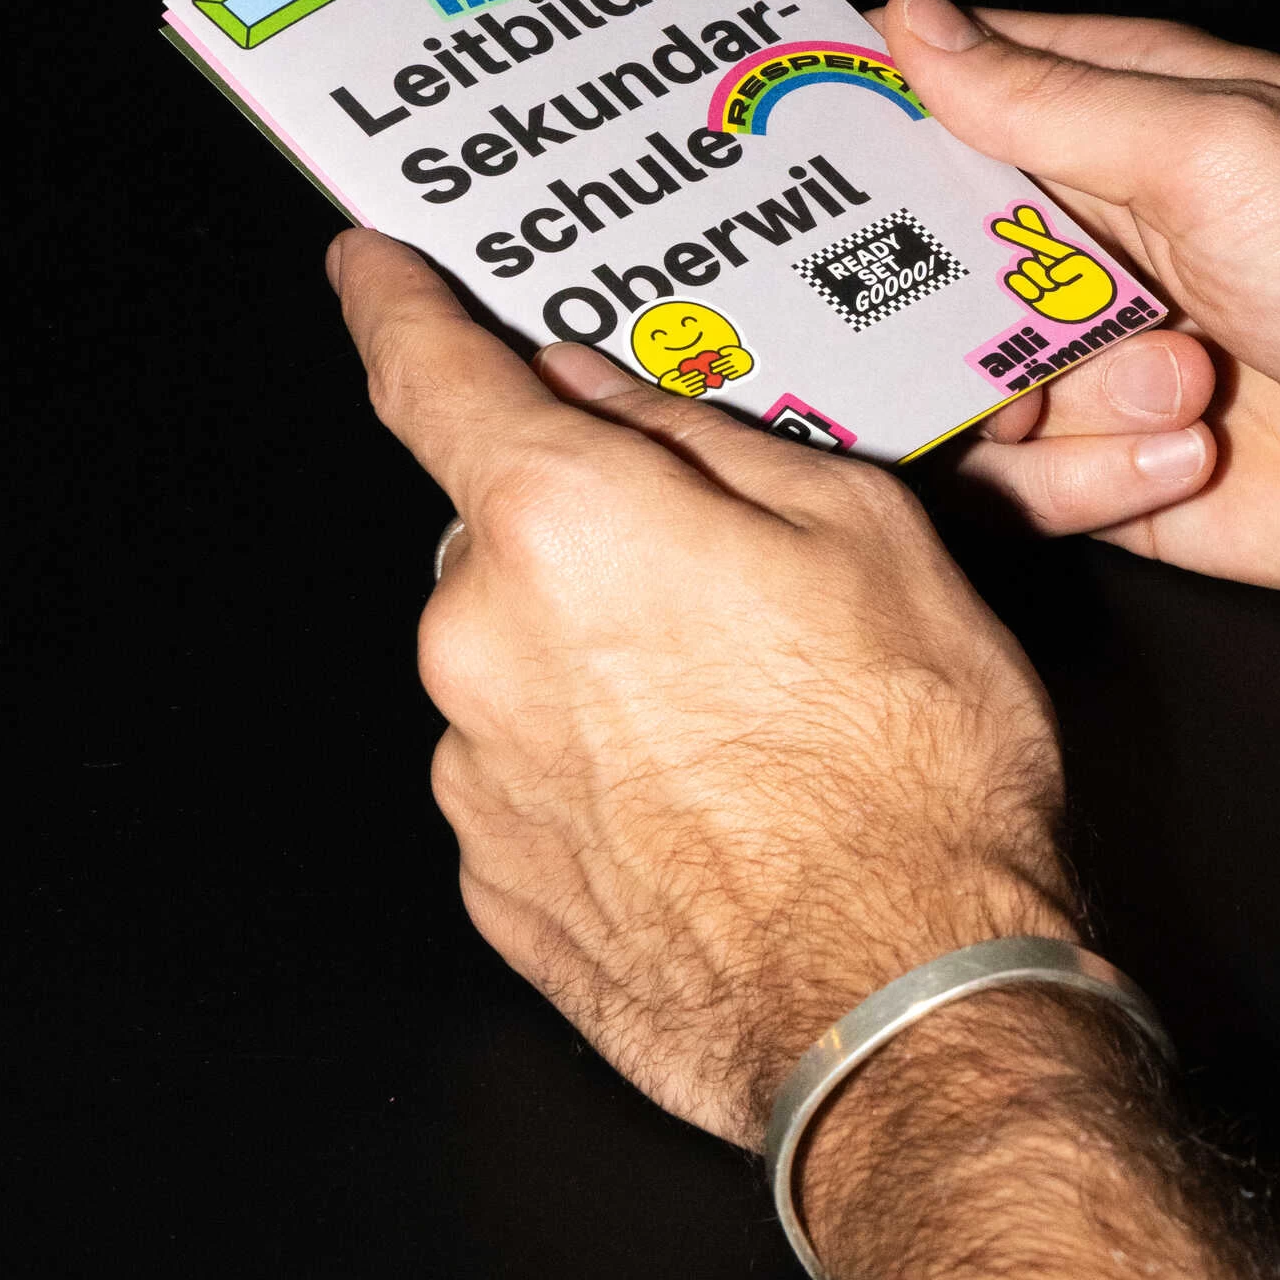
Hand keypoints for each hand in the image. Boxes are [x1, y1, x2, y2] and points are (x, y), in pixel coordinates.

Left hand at [326, 230, 1074, 1146]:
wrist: (903, 1007)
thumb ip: (701, 438)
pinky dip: (594, 765)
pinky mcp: (493, 885)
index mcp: (562, 523)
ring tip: (746, 720)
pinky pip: (526, 773)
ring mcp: (475, 774)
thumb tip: (600, 392)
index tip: (369, 272)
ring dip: (596, 657)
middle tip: (724, 577)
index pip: (427, 376)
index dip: (390, 307)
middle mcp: (480, 642)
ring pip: (516, 658)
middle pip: (501, 532)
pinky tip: (707, 803)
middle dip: (587, 532)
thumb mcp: (861, 531)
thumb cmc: (910, 773)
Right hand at [883, 0, 1279, 593]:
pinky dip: (1084, 482)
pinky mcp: (1108, 474)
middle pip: (923, 262)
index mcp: (1113, 129)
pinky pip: (1021, 486)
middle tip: (943, 304)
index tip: (778, 150)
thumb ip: (1047, 97)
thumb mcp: (1211, 148)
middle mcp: (1088, 244)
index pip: (949, 99)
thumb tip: (914, 17)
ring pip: (958, 388)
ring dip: (1051, 401)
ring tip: (1178, 383)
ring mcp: (1094, 362)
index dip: (862, 119)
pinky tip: (1189, 456)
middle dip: (917, 296)